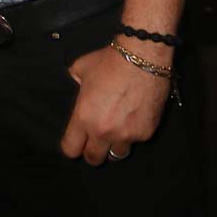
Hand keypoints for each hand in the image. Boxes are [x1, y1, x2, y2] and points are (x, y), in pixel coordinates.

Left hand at [60, 44, 170, 165]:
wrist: (142, 58)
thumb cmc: (109, 60)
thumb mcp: (82, 67)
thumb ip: (75, 80)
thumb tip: (77, 84)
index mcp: (84, 117)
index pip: (71, 148)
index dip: (72, 146)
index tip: (75, 141)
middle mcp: (104, 131)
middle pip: (93, 159)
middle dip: (93, 151)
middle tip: (96, 139)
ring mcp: (126, 135)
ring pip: (116, 154)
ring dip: (114, 146)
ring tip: (116, 130)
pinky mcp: (145, 133)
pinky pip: (136, 141)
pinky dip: (134, 133)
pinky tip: (134, 117)